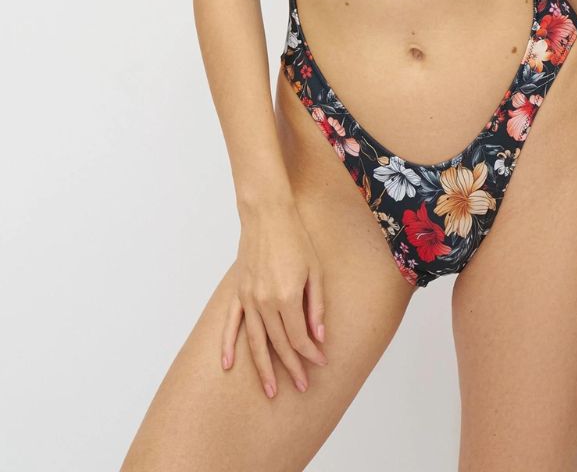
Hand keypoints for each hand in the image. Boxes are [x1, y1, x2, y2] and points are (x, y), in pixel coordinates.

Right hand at [220, 199, 328, 398]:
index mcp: (286, 297)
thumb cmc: (295, 238)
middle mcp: (264, 302)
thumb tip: (319, 336)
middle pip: (279, 344)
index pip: (300, 337)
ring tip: (269, 390)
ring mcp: (248, 298)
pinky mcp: (238, 292)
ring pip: (255, 341)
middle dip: (291, 368)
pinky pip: (230, 324)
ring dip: (262, 367)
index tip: (321, 363)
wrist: (267, 214)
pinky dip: (227, 345)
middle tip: (301, 386)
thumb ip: (316, 306)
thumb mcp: (315, 271)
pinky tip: (228, 364)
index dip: (311, 353)